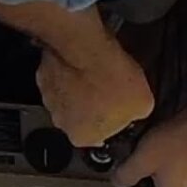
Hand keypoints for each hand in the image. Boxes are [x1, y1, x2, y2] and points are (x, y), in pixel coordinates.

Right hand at [36, 45, 153, 148]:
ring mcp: (49, 100)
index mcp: (84, 137)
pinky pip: (57, 80)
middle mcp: (62, 123)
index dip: (113, 123)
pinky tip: (84, 64)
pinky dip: (68, 75)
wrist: (89, 49)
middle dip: (93, 108)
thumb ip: (137, 115)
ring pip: (68, 100)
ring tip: (98, 74)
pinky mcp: (43, 78)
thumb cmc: (111, 78)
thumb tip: (138, 111)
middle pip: (81, 120)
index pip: (101, 137)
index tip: (121, 111)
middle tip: (110, 90)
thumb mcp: (143, 104)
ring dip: (79, 92)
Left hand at [111, 112, 186, 186]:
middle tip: (136, 169)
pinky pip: (185, 175)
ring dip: (161, 176)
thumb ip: (124, 175)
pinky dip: (176, 168)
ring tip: (154, 157)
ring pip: (172, 185)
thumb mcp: (142, 158)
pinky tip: (172, 152)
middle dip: (144, 184)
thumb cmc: (180, 139)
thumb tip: (117, 180)